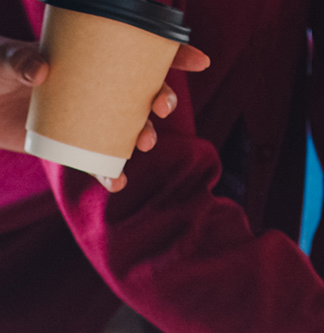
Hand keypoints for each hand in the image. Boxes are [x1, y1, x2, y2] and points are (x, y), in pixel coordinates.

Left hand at [1, 37, 208, 190]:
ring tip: (143, 143)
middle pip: (145, 93)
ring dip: (145, 137)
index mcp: (93, 60)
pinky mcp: (75, 146)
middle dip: (164, 100)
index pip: (140, 54)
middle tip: (161, 107)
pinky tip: (117, 181)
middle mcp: (99, 90)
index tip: (198, 62)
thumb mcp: (4, 58)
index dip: (174, 57)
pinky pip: (101, 164)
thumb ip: (20, 61)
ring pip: (131, 130)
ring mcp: (90, 119)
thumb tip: (42, 72)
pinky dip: (112, 175)